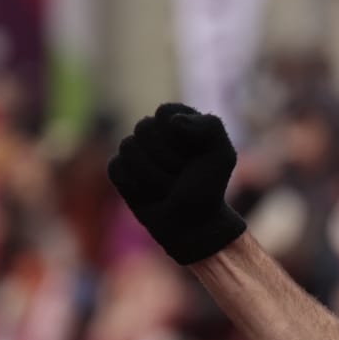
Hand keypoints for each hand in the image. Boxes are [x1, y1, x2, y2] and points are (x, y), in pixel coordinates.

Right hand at [106, 103, 246, 264]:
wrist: (193, 226)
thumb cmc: (208, 188)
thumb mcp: (222, 156)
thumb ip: (210, 127)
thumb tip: (172, 122)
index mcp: (178, 119)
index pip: (165, 114)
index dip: (180, 139)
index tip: (194, 157)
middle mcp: (154, 131)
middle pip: (143, 128)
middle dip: (168, 160)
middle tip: (181, 177)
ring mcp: (134, 150)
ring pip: (128, 148)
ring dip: (154, 177)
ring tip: (168, 188)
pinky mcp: (119, 170)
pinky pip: (116, 168)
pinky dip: (135, 186)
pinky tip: (150, 195)